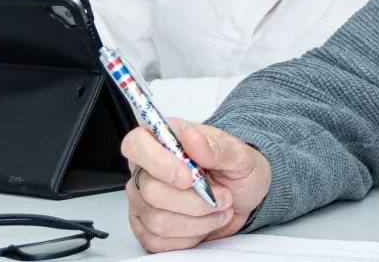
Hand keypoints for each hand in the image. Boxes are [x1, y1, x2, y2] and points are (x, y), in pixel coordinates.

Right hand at [122, 118, 271, 251]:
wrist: (242, 196)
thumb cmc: (236, 169)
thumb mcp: (239, 155)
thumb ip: (216, 148)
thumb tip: (191, 137)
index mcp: (162, 140)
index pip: (136, 144)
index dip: (158, 162)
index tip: (188, 177)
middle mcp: (147, 169)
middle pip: (151, 191)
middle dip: (194, 202)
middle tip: (222, 197)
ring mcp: (143, 200)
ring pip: (157, 220)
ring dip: (197, 221)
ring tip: (218, 210)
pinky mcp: (146, 227)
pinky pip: (158, 241)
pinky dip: (190, 237)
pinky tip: (204, 223)